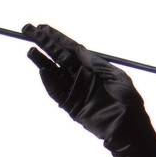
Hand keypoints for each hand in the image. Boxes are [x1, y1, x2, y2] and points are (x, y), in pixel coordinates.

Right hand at [21, 22, 144, 150]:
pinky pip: (56, 91)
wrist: (128, 128)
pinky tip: (42, 70)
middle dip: (44, 43)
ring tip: (30, 50)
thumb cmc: (127, 102)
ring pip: (54, 72)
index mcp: (94, 67)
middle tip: (27, 30)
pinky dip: (49, 81)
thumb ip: (95, 62)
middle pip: (59, 56)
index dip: (57, 37)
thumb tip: (78, 49)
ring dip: (42, 61)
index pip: (72, 48)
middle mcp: (82, 76)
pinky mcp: (70, 105)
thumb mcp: (114, 76)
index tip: (42, 28)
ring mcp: (75, 90)